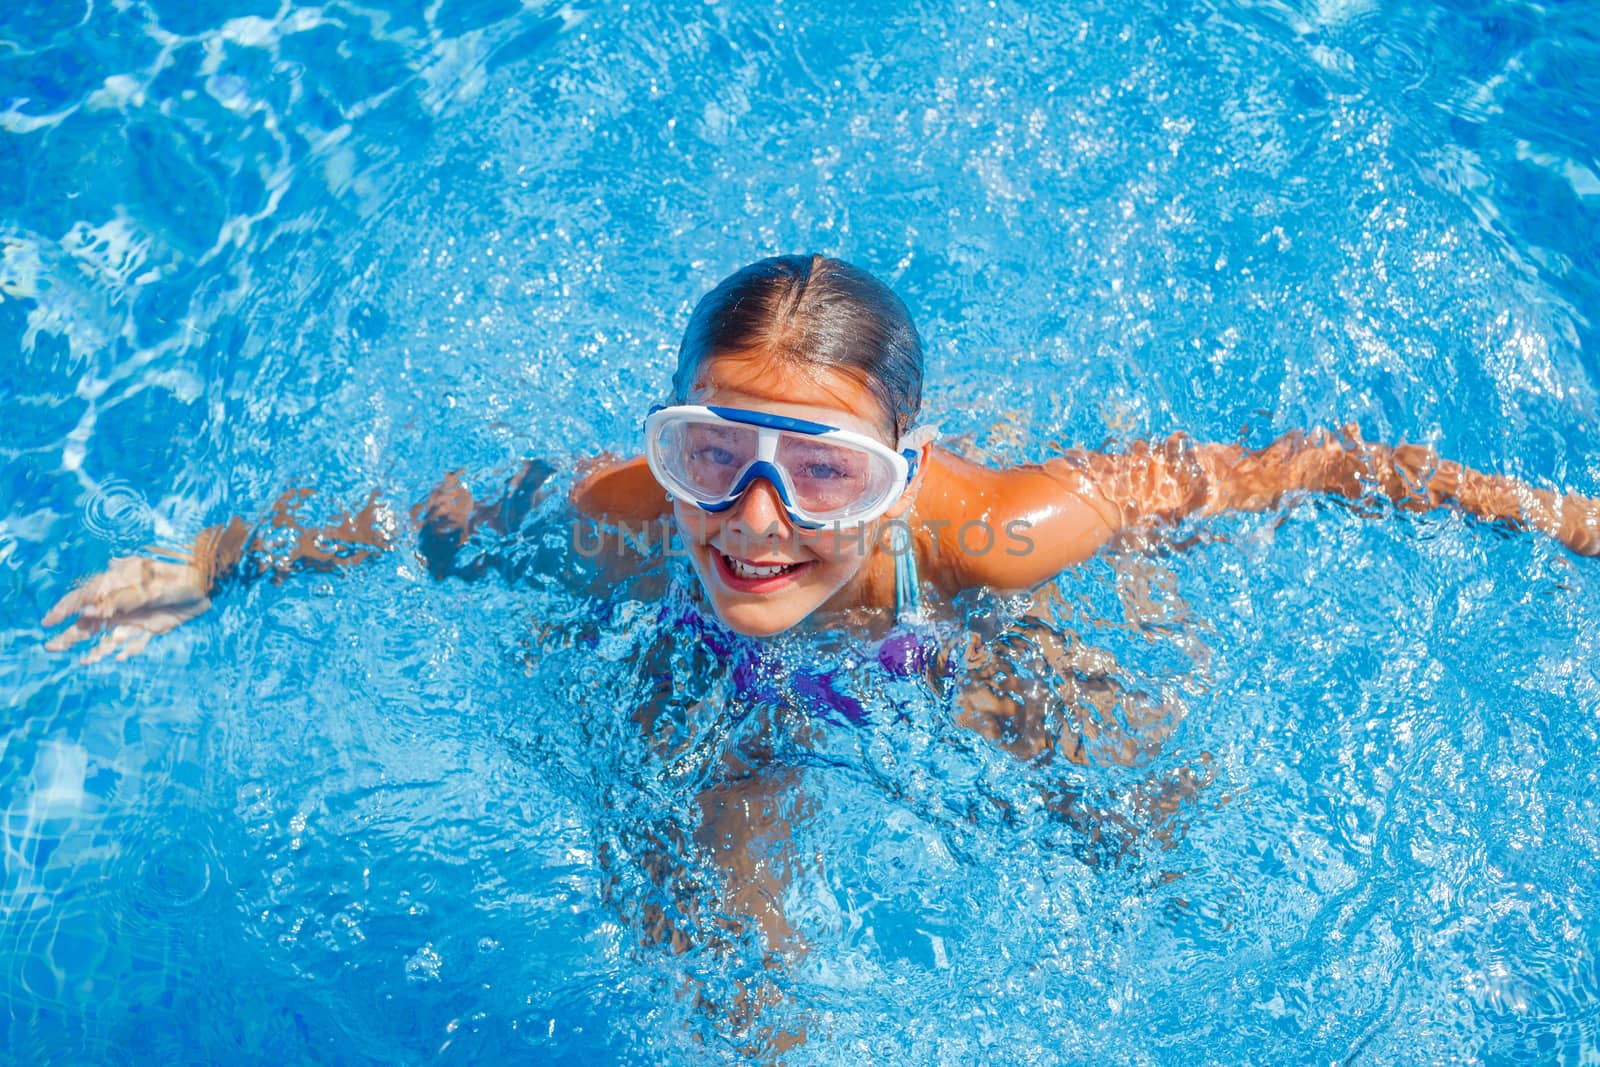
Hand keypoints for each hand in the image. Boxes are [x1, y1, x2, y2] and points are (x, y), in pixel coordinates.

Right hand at [42, 554, 212, 662]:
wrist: (209, 579)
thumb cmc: (177, 576)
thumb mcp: (147, 586)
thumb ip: (118, 600)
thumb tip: (87, 611)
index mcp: (117, 584)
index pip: (84, 596)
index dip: (65, 608)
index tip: (49, 620)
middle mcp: (122, 601)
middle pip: (93, 620)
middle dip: (72, 634)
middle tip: (51, 648)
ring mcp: (137, 614)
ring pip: (111, 634)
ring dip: (97, 648)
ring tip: (83, 662)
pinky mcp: (154, 626)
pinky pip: (136, 641)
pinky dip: (127, 650)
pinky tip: (118, 658)